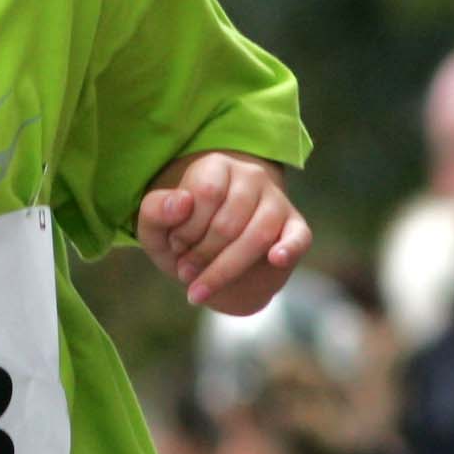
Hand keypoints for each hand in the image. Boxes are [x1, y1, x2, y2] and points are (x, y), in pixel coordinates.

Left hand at [137, 153, 310, 314]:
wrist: (216, 265)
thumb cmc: (186, 240)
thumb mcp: (157, 229)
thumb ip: (154, 211)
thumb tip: (182, 201)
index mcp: (217, 166)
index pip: (205, 194)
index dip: (186, 230)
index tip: (176, 247)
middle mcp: (251, 176)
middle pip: (228, 222)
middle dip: (202, 255)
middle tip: (186, 271)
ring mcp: (277, 201)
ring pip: (256, 236)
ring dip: (225, 269)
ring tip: (202, 287)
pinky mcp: (295, 227)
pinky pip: (298, 237)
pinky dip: (288, 249)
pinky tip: (276, 259)